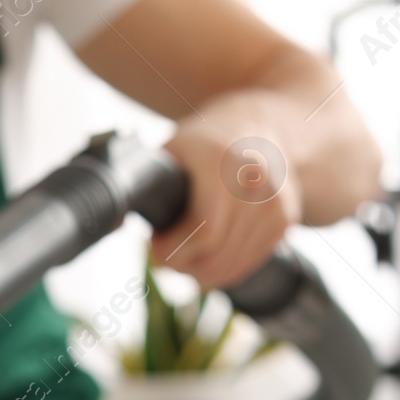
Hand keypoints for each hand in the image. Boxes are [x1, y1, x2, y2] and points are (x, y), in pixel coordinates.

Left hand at [153, 96, 302, 290]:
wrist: (263, 126)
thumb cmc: (205, 142)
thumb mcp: (170, 150)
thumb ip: (145, 181)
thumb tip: (114, 216)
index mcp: (223, 161)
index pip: (204, 231)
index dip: (172, 249)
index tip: (154, 242)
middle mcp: (257, 182)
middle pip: (215, 255)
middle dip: (180, 265)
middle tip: (164, 254)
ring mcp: (276, 203)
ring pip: (230, 267)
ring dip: (198, 272)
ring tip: (183, 254)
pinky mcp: (285, 221)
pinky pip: (248, 265)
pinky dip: (221, 271)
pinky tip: (206, 256)